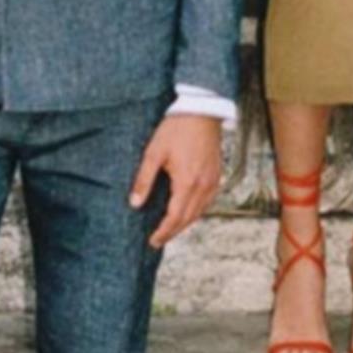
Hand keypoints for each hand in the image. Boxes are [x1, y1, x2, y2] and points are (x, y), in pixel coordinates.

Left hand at [129, 113, 223, 247]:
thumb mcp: (154, 153)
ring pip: (199, 212)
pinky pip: (207, 202)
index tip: (153, 241)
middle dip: (173, 232)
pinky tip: (186, 211)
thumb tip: (134, 203)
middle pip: (188, 219)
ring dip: (184, 224)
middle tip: (158, 241)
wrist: (201, 110)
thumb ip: (144, 180)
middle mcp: (203, 186)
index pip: (174, 217)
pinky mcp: (217, 176)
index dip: (163, 232)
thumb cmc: (176, 128)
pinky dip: (196, 211)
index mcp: (187, 182)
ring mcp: (213, 181)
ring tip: (170, 230)